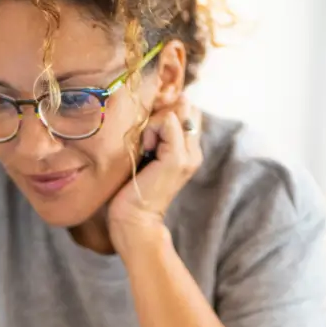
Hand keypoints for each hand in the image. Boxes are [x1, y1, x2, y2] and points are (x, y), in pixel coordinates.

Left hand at [107, 96, 202, 256]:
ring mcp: (189, 154)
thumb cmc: (131, 189)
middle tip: (146, 136)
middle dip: (163, 111)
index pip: (187, 110)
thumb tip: (153, 108)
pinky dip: (151, 129)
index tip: (148, 132)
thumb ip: (154, 134)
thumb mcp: (145, 154)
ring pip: (177, 110)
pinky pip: (167, 121)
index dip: (166, 110)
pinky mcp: (178, 158)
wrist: (134, 220)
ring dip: (154, 121)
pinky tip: (144, 149)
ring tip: (145, 146)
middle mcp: (194, 150)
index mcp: (188, 149)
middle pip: (187, 106)